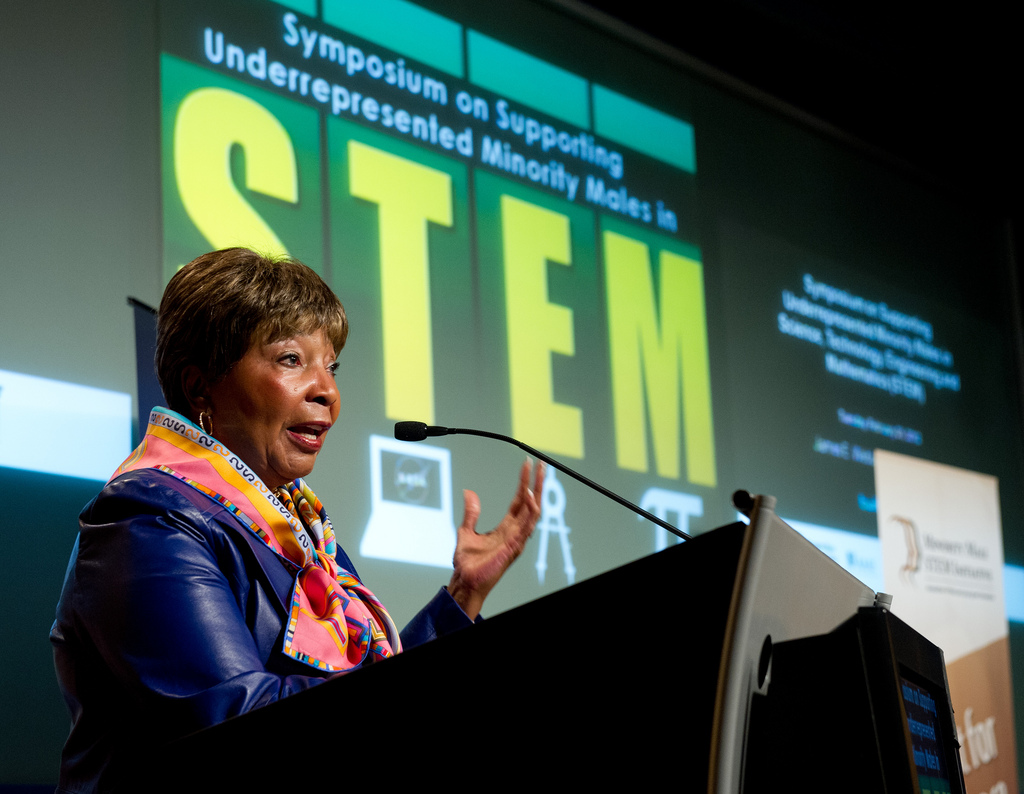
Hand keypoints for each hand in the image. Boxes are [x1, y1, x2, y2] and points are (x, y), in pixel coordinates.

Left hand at [448, 460, 545, 619]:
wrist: (465, 581)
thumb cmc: (468, 563)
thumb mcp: (466, 531)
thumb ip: (471, 512)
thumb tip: (469, 493)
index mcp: (506, 528)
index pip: (519, 500)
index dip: (523, 483)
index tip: (526, 466)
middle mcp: (515, 532)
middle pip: (530, 503)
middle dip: (537, 483)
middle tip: (541, 465)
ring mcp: (517, 539)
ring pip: (533, 511)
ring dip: (537, 492)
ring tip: (539, 474)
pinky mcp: (515, 546)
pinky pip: (527, 525)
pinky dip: (530, 510)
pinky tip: (529, 495)